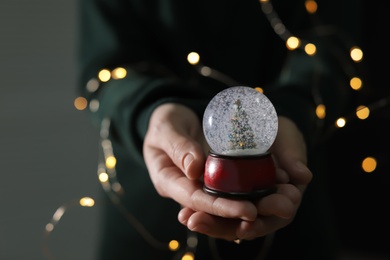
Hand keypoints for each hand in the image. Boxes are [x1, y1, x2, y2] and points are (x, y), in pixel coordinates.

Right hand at [143, 104, 311, 240]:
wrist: (172, 118)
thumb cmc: (164, 121)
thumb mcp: (166, 127)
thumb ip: (178, 145)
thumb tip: (195, 169)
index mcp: (168, 180)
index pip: (195, 200)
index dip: (221, 208)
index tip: (247, 210)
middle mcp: (186, 187)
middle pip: (214, 209)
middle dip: (242, 214)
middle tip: (273, 211)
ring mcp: (202, 183)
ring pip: (227, 200)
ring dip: (253, 203)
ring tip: (280, 202)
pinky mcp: (215, 175)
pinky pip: (234, 186)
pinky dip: (253, 187)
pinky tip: (274, 186)